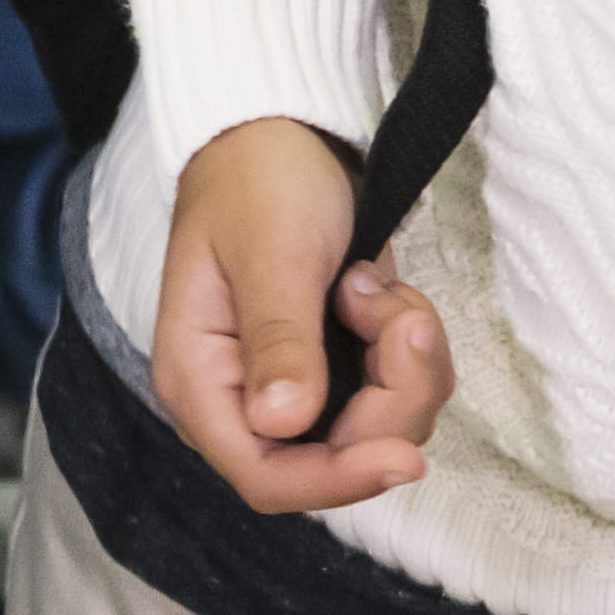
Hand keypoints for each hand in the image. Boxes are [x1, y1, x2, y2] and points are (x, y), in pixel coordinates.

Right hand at [151, 118, 451, 513]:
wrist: (278, 133)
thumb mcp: (272, 252)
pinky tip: (381, 292)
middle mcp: (245, 400)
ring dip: (406, 364)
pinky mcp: (339, 369)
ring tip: (378, 287)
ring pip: (380, 429)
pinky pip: (399, 394)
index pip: (266, 475)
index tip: (404, 456)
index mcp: (202, 382)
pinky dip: (412, 349)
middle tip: (401, 316)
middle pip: (336, 459)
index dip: (337, 480)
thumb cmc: (257, 181)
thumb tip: (279, 423)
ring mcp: (296, 388)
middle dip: (390, 399)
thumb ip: (278, 339)